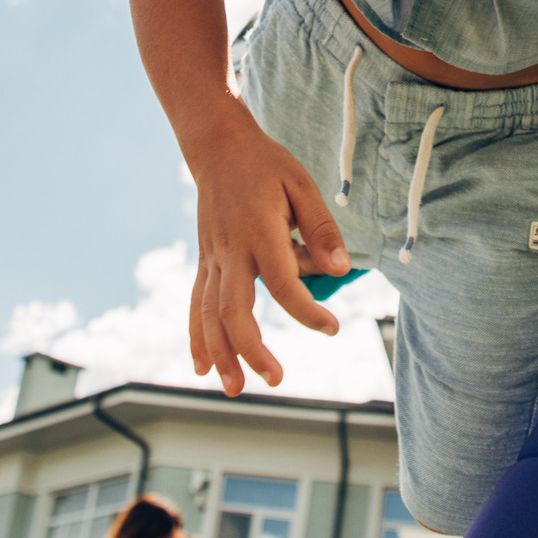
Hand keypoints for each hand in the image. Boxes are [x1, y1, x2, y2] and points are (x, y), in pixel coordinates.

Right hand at [189, 120, 348, 394]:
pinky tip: (202, 367)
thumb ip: (321, 229)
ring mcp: (212, 258)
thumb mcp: (303, 185)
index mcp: (260, 230)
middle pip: (234, 309)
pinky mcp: (205, 262)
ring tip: (236, 389)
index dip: (306, 310)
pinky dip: (197, 337)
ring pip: (209, 314)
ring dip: (221, 353)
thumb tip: (341, 270)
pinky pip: (197, 305)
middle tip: (277, 378)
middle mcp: (231, 250)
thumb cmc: (267, 166)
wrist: (218, 148)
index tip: (332, 326)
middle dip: (252, 348)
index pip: (282, 282)